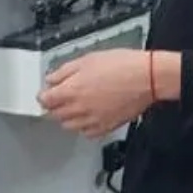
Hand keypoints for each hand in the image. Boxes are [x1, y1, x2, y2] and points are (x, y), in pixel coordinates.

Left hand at [39, 50, 154, 138]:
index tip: (48, 92)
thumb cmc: (123, 65)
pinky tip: (91, 116)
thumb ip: (65, 71)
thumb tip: (52, 79)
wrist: (148, 78)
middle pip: (54, 115)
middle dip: (55, 106)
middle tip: (62, 97)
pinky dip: (85, 127)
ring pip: (69, 126)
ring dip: (68, 117)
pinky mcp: (106, 127)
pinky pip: (87, 133)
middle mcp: (78, 109)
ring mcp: (92, 121)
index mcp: (71, 90)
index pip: (44, 100)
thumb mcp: (89, 59)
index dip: (44, 95)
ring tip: (77, 106)